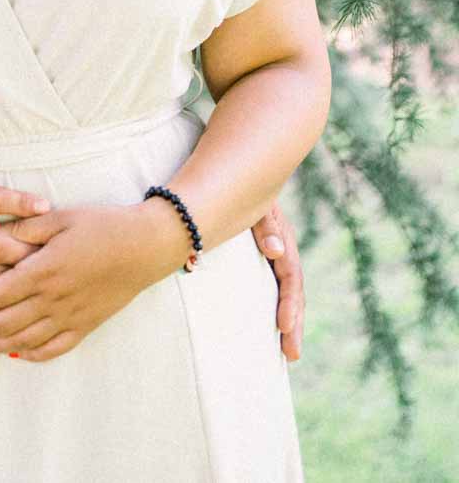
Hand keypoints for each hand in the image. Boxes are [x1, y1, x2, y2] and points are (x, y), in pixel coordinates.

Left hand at [0, 202, 178, 363]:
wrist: (145, 247)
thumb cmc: (101, 225)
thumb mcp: (59, 216)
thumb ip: (22, 226)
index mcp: (45, 270)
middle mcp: (54, 300)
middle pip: (4, 323)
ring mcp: (69, 318)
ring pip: (23, 341)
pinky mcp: (84, 327)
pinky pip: (51, 350)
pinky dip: (28, 354)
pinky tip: (13, 351)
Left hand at [252, 201, 304, 360]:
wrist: (235, 174)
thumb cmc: (243, 187)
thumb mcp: (258, 202)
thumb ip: (266, 225)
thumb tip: (277, 252)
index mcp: (283, 241)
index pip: (291, 278)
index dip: (289, 303)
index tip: (283, 328)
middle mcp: (281, 251)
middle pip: (293, 292)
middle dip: (294, 323)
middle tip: (292, 355)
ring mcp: (272, 254)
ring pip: (284, 291)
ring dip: (288, 320)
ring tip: (287, 352)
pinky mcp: (259, 257)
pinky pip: (270, 284)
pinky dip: (274, 305)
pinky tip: (272, 325)